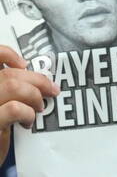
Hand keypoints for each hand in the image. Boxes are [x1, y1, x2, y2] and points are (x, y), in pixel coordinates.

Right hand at [0, 46, 57, 160]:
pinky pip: (14, 109)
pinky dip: (27, 113)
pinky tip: (28, 122)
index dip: (7, 54)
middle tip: (52, 91)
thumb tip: (35, 77)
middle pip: (10, 74)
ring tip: (39, 108)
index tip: (24, 65)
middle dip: (38, 81)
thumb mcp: (1, 106)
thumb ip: (10, 89)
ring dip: (34, 96)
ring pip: (13, 86)